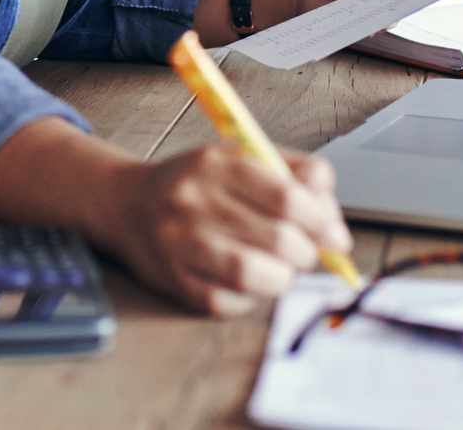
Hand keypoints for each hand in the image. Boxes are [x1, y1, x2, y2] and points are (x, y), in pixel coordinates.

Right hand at [94, 145, 352, 316]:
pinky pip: (229, 303)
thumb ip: (295, 175)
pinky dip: (251, 298)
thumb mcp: (242, 158)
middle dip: (307, 253)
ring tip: (281, 270)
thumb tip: (335, 225)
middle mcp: (195, 201)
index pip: (288, 197)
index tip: (334, 235)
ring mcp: (180, 243)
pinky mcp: (174, 281)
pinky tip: (249, 282)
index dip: (322, 221)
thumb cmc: (198, 183)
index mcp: (217, 163)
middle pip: (279, 239)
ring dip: (283, 278)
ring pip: (256, 276)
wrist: (127, 204)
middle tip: (306, 253)